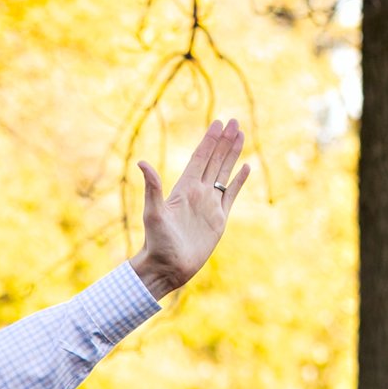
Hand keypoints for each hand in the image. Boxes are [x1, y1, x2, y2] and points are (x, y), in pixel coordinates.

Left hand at [130, 118, 250, 298]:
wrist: (167, 267)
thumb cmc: (157, 243)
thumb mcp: (153, 213)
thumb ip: (152, 188)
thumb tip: (141, 162)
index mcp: (184, 189)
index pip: (199, 158)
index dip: (209, 140)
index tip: (218, 122)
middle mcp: (198, 193)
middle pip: (214, 160)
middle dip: (224, 141)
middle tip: (234, 121)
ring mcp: (209, 205)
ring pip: (224, 173)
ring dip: (232, 155)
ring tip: (241, 136)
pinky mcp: (219, 219)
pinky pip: (232, 195)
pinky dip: (239, 181)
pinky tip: (245, 168)